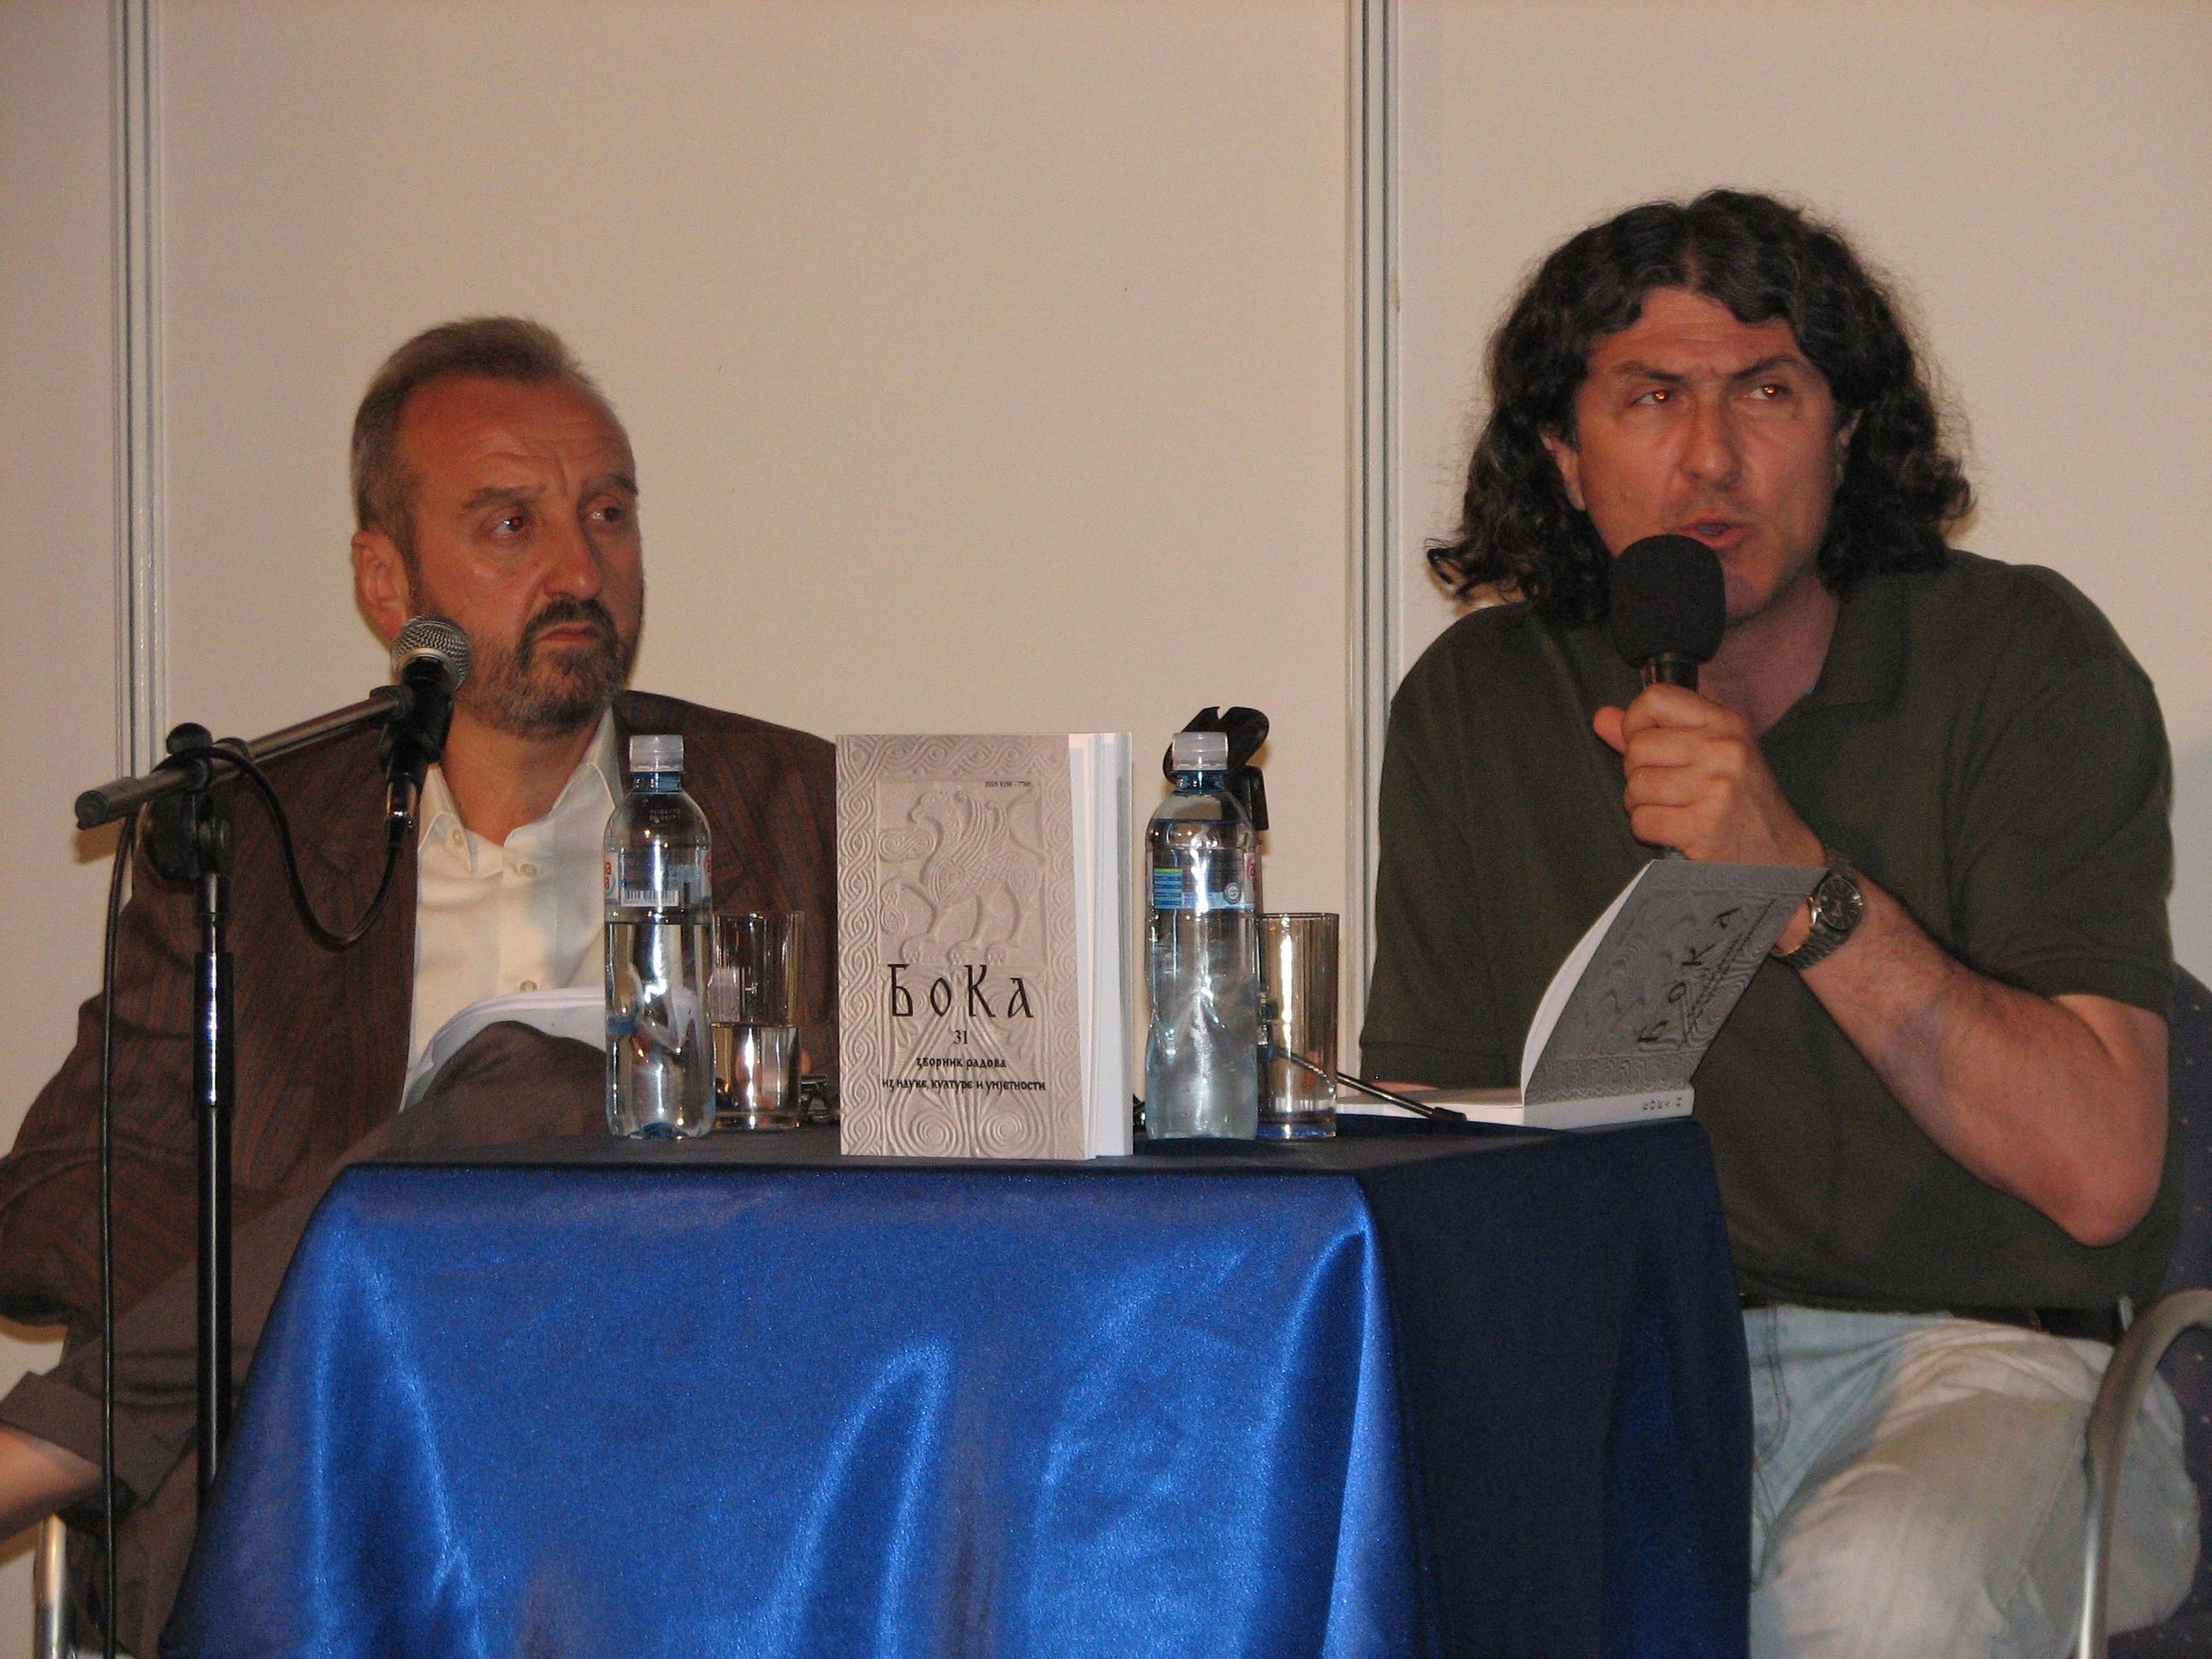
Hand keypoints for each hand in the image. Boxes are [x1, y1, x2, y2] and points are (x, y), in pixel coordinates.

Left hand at [1592, 685, 1824, 867]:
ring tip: (1669, 810)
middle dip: (1637, 773)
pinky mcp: (1704, 827)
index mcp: (1724, 723)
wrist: (1782, 855)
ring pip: (1636, 786)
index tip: (1644, 745)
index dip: (1635, 723)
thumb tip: (1601, 717)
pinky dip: (1648, 829)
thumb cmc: (1741, 801)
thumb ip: (1655, 733)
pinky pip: (1642, 821)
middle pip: (1638, 747)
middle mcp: (1723, 749)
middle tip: (1663, 789)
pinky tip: (1672, 830)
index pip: (1655, 699)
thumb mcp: (1710, 753)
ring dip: (1641, 804)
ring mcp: (1715, 788)